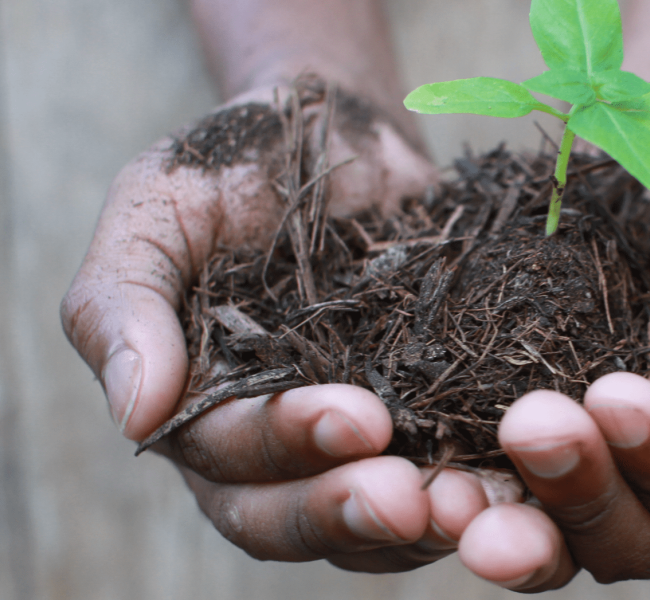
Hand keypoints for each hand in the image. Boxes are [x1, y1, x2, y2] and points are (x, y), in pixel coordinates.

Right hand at [60, 82, 518, 569]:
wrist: (333, 129)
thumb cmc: (228, 166)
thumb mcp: (155, 211)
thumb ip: (122, 303)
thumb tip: (135, 413)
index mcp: (202, 411)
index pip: (231, 462)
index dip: (288, 447)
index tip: (357, 417)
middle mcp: (277, 447)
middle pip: (299, 516)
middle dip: (354, 509)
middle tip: (415, 498)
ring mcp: (361, 435)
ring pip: (380, 515)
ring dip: (429, 521)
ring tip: (479, 506)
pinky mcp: (432, 409)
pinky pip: (454, 464)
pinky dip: (486, 481)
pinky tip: (527, 477)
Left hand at [455, 160, 649, 589]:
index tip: (620, 395)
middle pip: (623, 540)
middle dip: (579, 491)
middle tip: (534, 424)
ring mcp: (573, 478)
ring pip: (543, 535)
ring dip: (500, 523)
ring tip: (451, 495)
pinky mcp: (499, 443)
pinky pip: (474, 486)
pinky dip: (445, 491)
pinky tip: (410, 473)